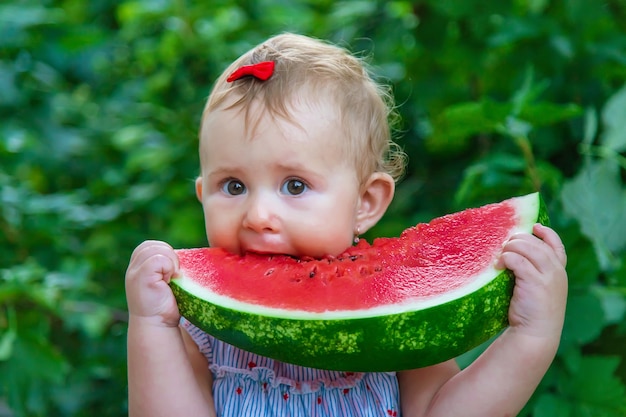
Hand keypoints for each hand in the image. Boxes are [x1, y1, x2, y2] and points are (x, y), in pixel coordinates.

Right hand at [125, 240, 180, 326]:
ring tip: (171, 279)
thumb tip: (185, 253)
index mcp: (138, 266)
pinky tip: (169, 281)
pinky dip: (169, 267)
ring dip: (171, 262)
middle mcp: (133, 267)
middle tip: (174, 276)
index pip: (153, 245)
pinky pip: (159, 259)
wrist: (157, 325)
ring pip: (158, 249)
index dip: (167, 253)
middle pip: (155, 245)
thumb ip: (166, 265)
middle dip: (170, 256)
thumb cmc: (165, 305)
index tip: (172, 272)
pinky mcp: (140, 277)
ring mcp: (134, 272)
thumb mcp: (165, 280)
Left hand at [497, 224, 567, 338]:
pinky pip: (517, 260)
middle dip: (517, 240)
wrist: (535, 334)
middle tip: (504, 248)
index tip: (534, 227)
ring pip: (527, 247)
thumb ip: (532, 271)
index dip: (546, 233)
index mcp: (559, 271)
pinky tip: (498, 266)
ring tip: (500, 257)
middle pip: (536, 242)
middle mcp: (557, 271)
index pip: (556, 245)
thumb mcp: (537, 288)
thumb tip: (512, 252)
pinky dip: (506, 259)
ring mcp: (548, 276)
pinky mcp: (535, 283)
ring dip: (510, 247)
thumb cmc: (531, 312)